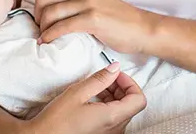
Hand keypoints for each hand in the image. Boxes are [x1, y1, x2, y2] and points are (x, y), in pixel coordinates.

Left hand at [10, 0, 160, 53]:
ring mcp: (89, 2)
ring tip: (45, 36)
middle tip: (40, 27)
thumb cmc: (117, 19)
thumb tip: (49, 6)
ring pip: (50, 12)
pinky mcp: (93, 18)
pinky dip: (50, 35)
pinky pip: (62, 26)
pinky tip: (47, 42)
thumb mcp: (95, 1)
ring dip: (42, 27)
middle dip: (35, 14)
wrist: (141, 29)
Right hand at [20, 62, 146, 133]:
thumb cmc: (56, 121)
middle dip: (121, 87)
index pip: (139, 99)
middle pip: (132, 105)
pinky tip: (93, 99)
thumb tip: (115, 68)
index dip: (130, 83)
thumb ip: (100, 79)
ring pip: (123, 112)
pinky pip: (114, 119)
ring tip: (97, 87)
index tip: (116, 75)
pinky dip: (108, 106)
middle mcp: (115, 129)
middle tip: (106, 78)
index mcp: (112, 118)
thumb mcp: (77, 93)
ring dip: (114, 96)